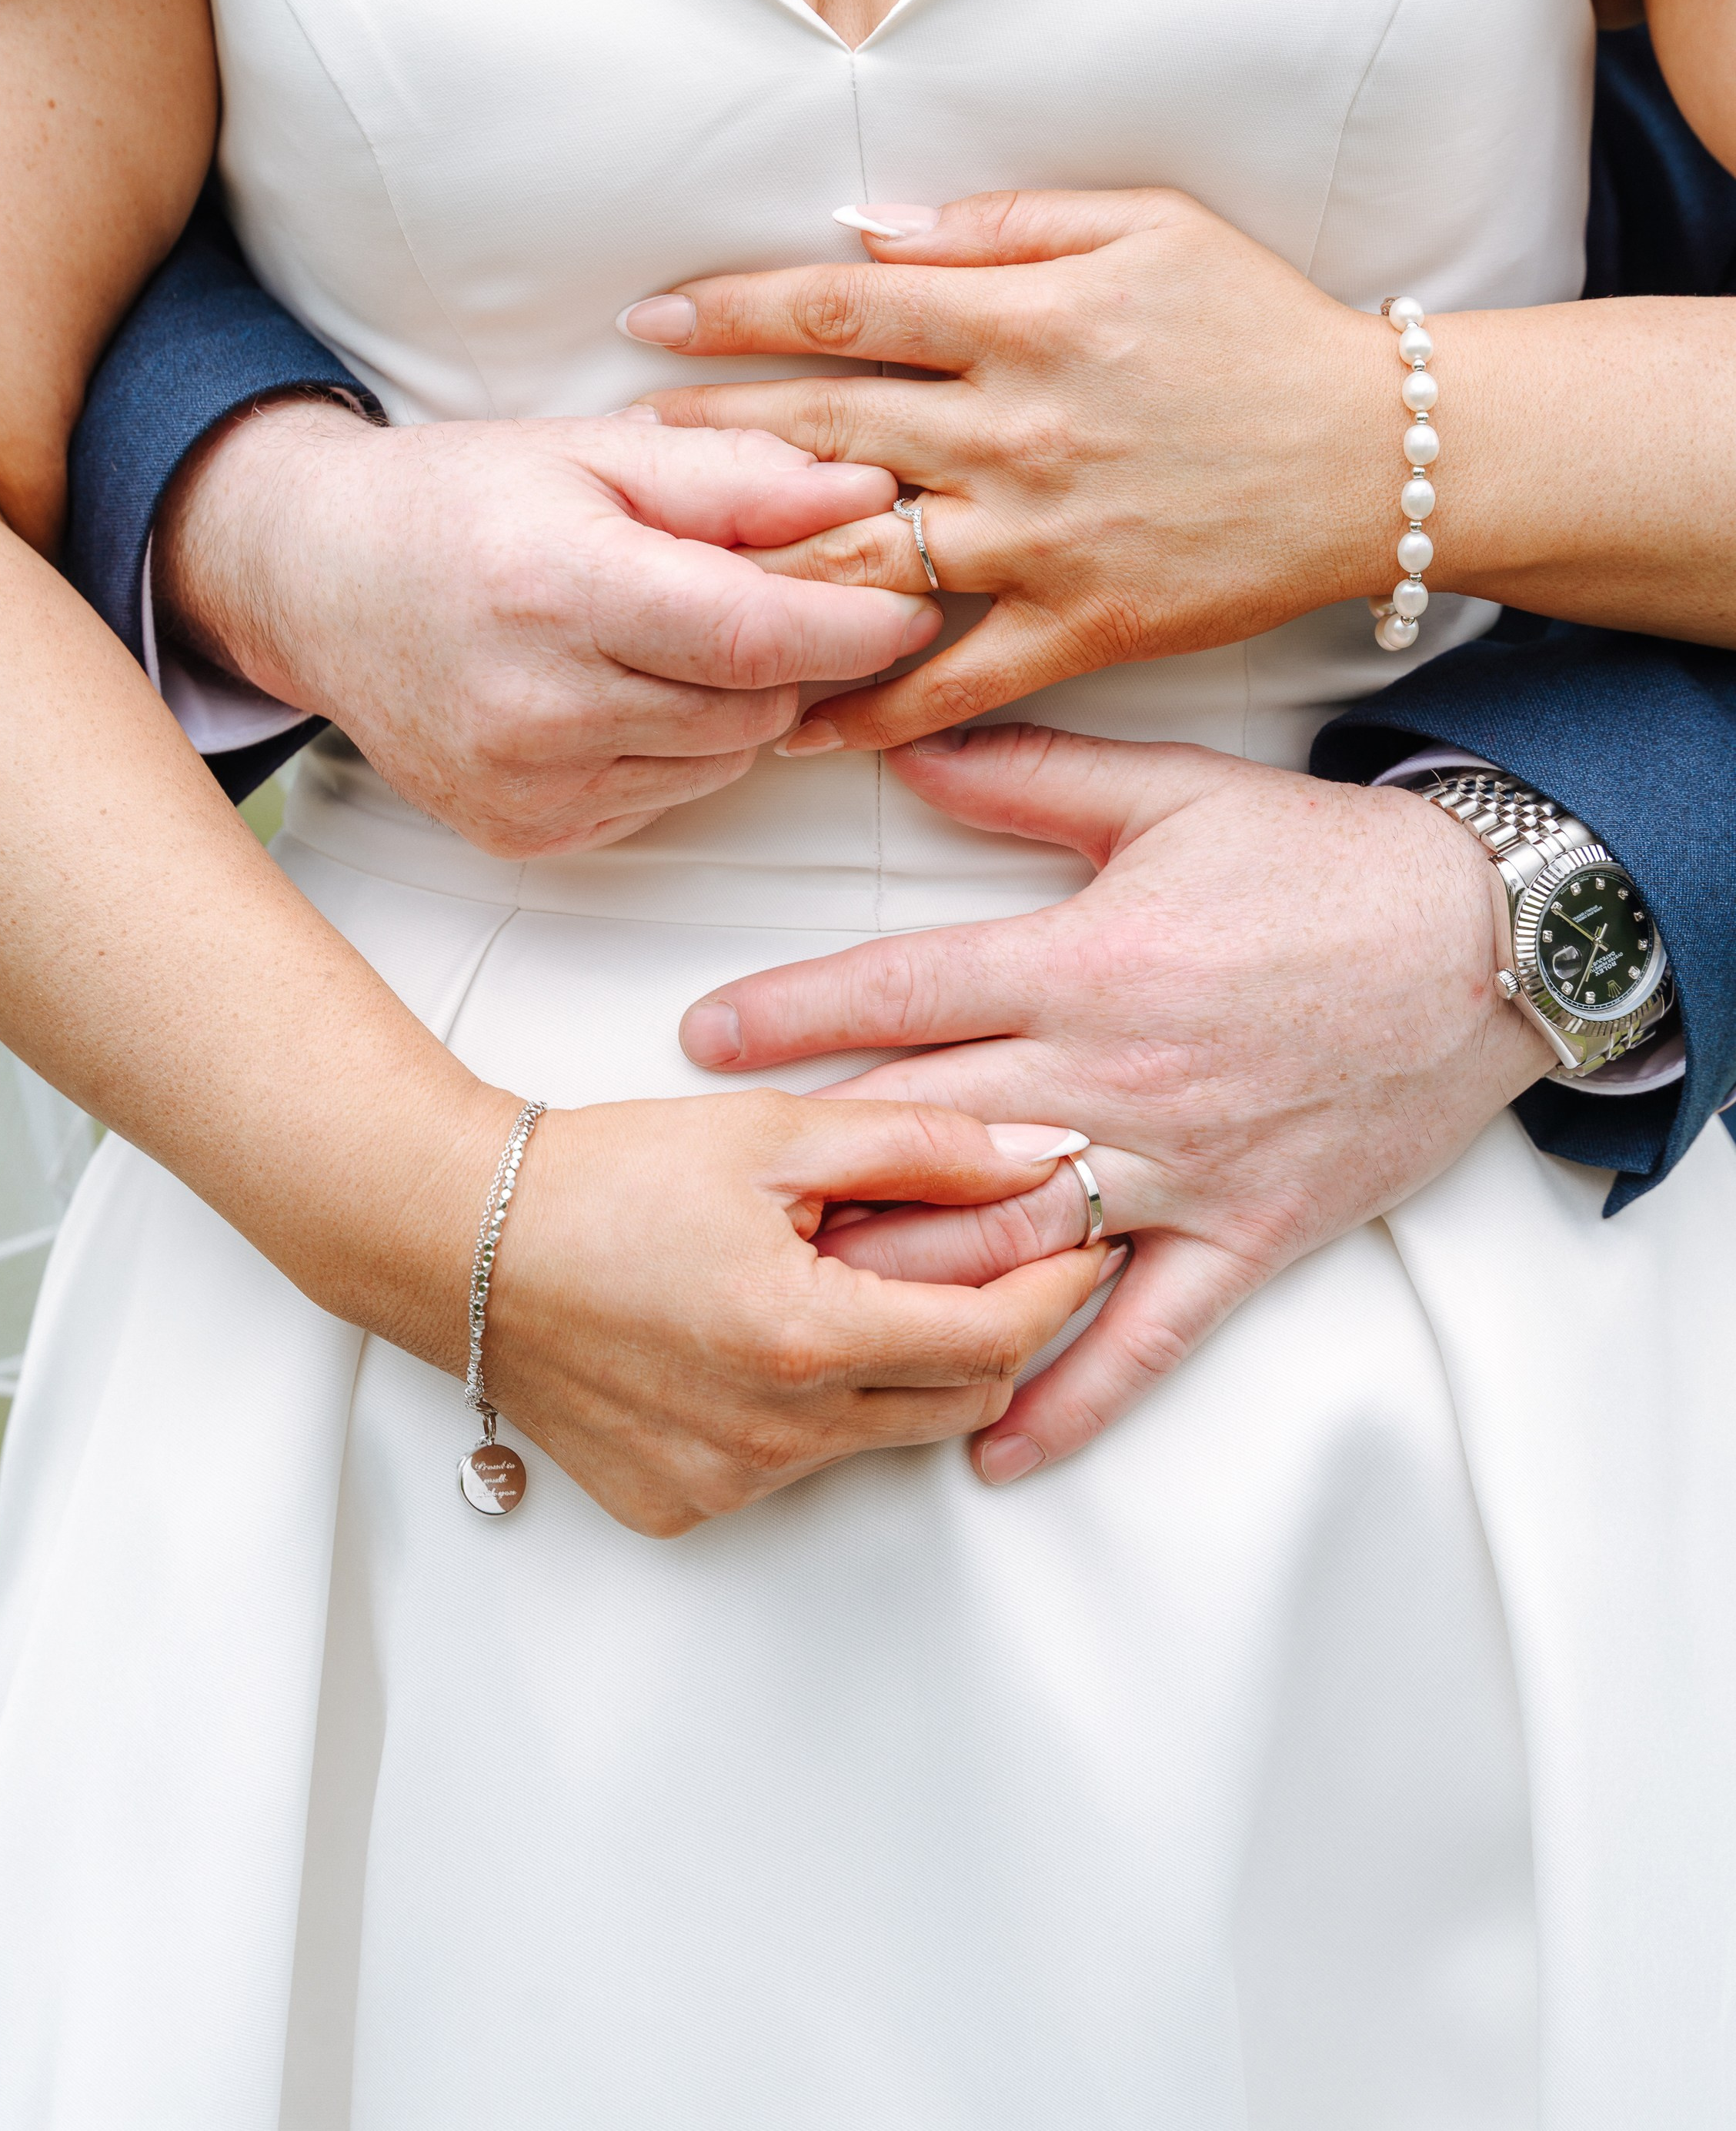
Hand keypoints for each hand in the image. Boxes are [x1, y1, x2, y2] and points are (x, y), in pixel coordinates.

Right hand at [154, 397, 938, 854]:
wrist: (316, 583)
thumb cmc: (460, 501)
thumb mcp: (593, 450)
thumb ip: (736, 476)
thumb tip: (870, 490)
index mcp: (556, 588)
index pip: (755, 635)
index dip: (853, 625)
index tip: (911, 603)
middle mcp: (536, 706)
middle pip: (754, 705)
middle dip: (799, 654)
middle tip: (782, 593)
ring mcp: (528, 786)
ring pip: (724, 759)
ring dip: (741, 701)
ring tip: (678, 631)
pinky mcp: (528, 834)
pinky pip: (670, 796)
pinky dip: (682, 746)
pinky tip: (627, 688)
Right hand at [487, 1091, 1114, 1534]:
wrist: (459, 1242)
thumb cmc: (604, 1177)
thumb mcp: (773, 1133)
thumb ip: (921, 1142)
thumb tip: (1039, 1151)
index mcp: (802, 1341)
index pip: (994, 1342)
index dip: (1059, 1292)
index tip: (1085, 1248)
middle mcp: (769, 1437)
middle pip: (954, 1402)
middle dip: (994, 1330)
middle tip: (993, 1257)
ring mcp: (723, 1484)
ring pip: (878, 1437)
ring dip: (899, 1366)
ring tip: (856, 1279)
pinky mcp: (681, 1505)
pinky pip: (795, 1468)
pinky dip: (814, 1409)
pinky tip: (770, 1335)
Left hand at [629, 190, 1396, 749]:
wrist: (1377, 456)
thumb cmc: (1256, 327)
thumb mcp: (1142, 227)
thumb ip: (999, 227)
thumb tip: (863, 230)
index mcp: (1027, 318)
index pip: (840, 307)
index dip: (731, 313)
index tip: (649, 322)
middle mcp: (1019, 430)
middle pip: (826, 434)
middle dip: (710, 441)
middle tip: (622, 454)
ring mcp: (1044, 539)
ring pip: (868, 560)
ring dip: (759, 572)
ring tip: (668, 582)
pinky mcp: (1081, 628)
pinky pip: (954, 681)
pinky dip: (869, 707)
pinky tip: (790, 723)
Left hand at [675, 725, 1554, 1482]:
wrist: (1493, 940)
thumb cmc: (1328, 863)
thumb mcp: (1172, 794)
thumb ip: (1029, 778)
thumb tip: (906, 753)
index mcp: (1086, 961)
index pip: (903, 994)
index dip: (791, 1014)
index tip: (704, 1039)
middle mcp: (1115, 1077)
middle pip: (930, 1136)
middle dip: (818, 1169)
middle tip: (718, 1202)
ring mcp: (1180, 1168)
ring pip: (1012, 1248)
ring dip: (905, 1287)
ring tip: (804, 1314)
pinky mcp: (1246, 1236)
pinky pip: (1146, 1338)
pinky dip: (1070, 1400)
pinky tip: (989, 1444)